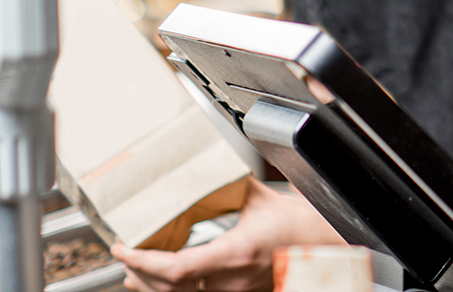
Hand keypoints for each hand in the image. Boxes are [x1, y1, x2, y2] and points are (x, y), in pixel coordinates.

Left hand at [112, 180, 340, 291]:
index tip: (124, 246)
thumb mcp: (262, 199)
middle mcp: (232, 280)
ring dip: (152, 287)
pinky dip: (173, 290)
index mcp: (235, 253)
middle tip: (125, 254)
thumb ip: (231, 188)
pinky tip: (163, 281)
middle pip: (169, 289)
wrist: (329, 247)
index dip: (142, 261)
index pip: (175, 269)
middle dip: (139, 274)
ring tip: (134, 271)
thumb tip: (207, 173)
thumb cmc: (302, 225)